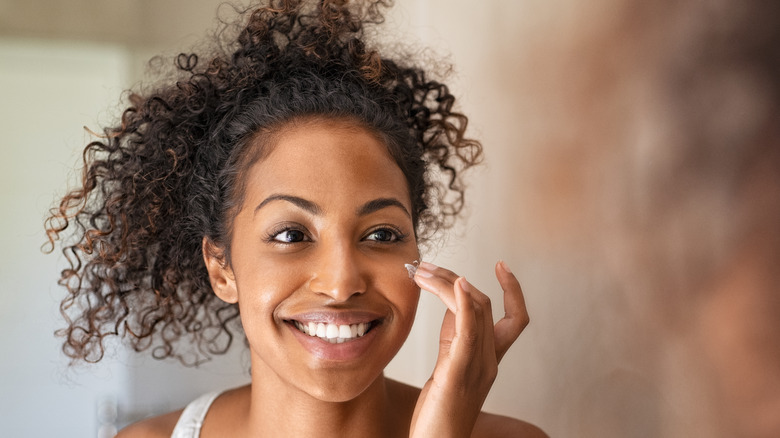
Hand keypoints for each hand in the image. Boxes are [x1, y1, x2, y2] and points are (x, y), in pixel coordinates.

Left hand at [409, 261, 528, 437]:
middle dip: (455, 278)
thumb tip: (451, 306)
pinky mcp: (458, 374)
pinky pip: (468, 332)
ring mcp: (477, 368)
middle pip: (485, 305)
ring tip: (423, 271)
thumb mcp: (447, 369)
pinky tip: (456, 284)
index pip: (515, 318)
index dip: (513, 290)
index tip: (501, 264)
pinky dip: (463, 304)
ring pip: (475, 311)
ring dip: (449, 283)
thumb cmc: (438, 414)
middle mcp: (489, 362)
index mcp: (489, 361)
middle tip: (425, 267)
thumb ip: (454, 339)